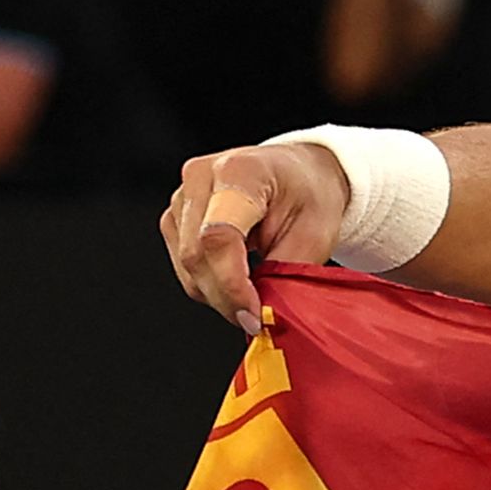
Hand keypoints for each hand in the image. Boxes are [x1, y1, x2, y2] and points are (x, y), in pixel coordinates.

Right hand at [162, 143, 350, 334]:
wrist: (300, 173)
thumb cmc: (309, 195)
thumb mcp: (315, 234)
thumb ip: (285, 273)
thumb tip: (263, 313)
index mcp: (239, 171)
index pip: (218, 236)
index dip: (232, 284)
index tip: (253, 315)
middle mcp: (200, 177)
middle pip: (195, 254)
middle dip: (226, 297)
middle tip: (257, 319)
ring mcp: (181, 196)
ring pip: (185, 265)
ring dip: (217, 293)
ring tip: (254, 293)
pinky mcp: (175, 216)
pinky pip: (183, 264)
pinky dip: (210, 283)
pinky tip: (238, 279)